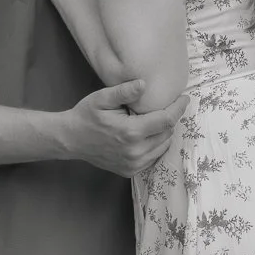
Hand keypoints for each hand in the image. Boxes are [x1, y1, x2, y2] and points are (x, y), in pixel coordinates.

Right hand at [63, 79, 187, 175]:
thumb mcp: (101, 98)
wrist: (70, 140)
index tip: (184, 98)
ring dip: (164, 133)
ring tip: (155, 120)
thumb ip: (124, 91)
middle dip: (170, 119)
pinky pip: (153, 157)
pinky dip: (155, 145)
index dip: (178, 108)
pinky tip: (147, 135)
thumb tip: (144, 84)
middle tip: (165, 107)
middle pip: (167, 134)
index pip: (166, 120)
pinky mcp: (130, 171)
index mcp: (131, 132)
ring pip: (163, 147)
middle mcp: (135, 152)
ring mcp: (133, 164)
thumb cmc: (86, 116)